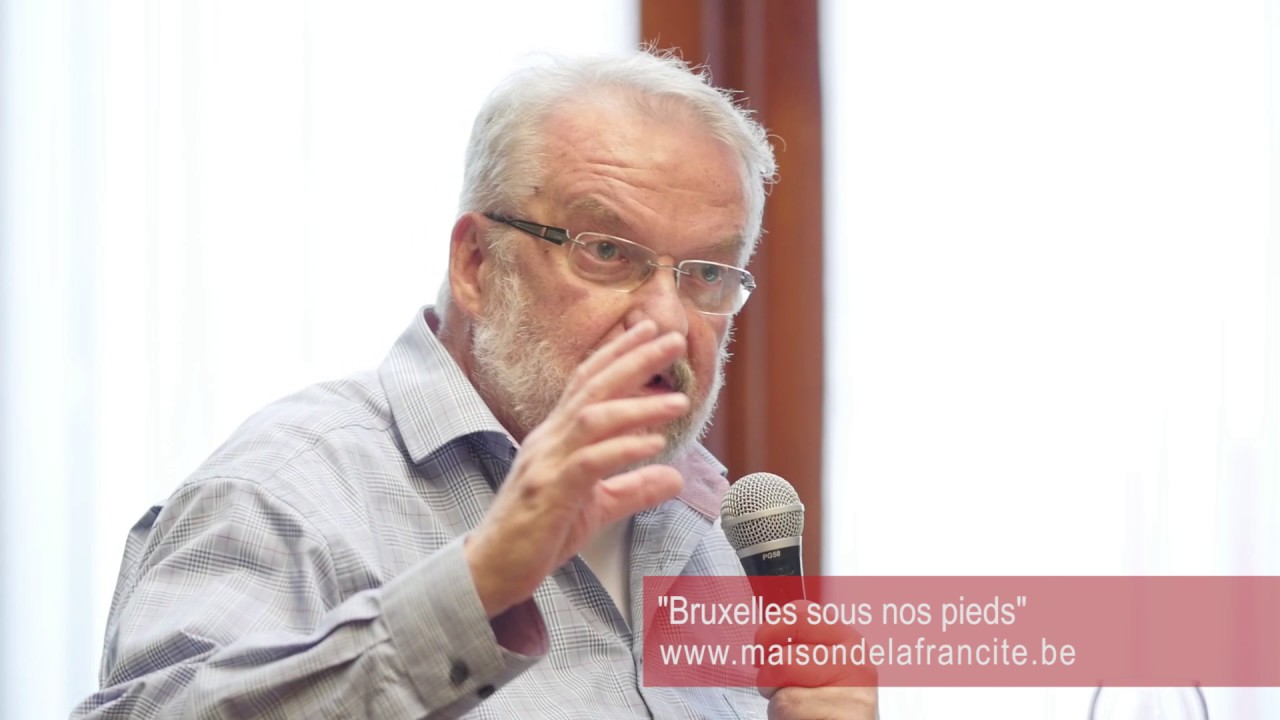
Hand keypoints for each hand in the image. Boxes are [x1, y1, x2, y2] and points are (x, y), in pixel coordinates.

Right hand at [465, 320, 689, 616]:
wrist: (490, 569)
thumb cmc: (536, 534)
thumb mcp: (596, 507)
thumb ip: (634, 489)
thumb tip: (674, 477)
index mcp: (556, 436)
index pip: (587, 382)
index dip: (617, 353)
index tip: (648, 330)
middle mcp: (549, 439)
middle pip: (594, 387)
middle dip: (634, 359)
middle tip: (672, 338)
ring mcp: (546, 463)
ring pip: (594, 419)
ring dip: (639, 406)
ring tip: (678, 400)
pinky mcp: (549, 493)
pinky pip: (589, 463)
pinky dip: (622, 450)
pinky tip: (653, 446)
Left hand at [756, 601, 878, 719]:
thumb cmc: (825, 705)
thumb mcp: (818, 664)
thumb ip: (800, 643)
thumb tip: (768, 628)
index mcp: (848, 639)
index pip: (799, 614)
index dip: (770, 632)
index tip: (764, 650)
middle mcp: (856, 662)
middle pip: (782, 660)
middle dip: (770, 678)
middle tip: (777, 687)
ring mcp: (856, 694)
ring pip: (784, 695)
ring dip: (780, 707)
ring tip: (799, 711)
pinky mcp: (849, 717)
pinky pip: (791, 712)